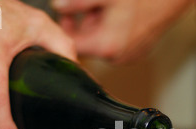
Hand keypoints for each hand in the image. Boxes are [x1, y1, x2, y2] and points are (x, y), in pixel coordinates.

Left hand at [51, 0, 195, 62]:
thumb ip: (76, 2)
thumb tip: (57, 7)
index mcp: (107, 46)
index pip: (73, 45)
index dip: (64, 28)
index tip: (64, 14)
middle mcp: (118, 57)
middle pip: (88, 45)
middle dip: (83, 24)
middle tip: (86, 6)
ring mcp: (130, 56)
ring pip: (102, 43)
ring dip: (97, 26)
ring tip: (105, 7)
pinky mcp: (138, 52)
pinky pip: (117, 44)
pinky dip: (112, 31)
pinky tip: (120, 15)